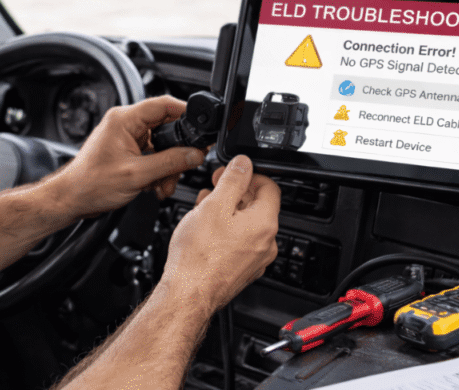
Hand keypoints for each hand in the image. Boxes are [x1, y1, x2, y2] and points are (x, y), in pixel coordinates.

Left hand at [51, 96, 206, 217]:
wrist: (72, 199)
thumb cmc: (90, 184)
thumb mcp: (137, 175)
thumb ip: (170, 163)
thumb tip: (195, 154)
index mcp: (124, 119)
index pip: (163, 104)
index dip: (185, 113)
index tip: (200, 128)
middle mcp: (125, 124)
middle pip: (166, 127)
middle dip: (177, 151)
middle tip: (184, 166)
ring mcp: (126, 137)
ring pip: (161, 145)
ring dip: (168, 166)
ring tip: (164, 184)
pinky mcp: (127, 151)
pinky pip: (153, 155)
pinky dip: (159, 170)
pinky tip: (156, 185)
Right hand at [160, 155, 280, 312]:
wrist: (188, 294)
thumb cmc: (198, 256)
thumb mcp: (213, 205)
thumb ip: (232, 180)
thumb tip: (243, 164)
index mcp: (264, 223)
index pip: (269, 187)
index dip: (249, 174)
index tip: (231, 172)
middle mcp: (266, 243)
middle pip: (257, 205)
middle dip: (235, 192)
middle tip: (213, 186)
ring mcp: (255, 259)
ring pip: (246, 224)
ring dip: (228, 210)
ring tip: (204, 208)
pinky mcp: (242, 270)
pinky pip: (240, 242)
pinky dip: (226, 230)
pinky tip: (206, 229)